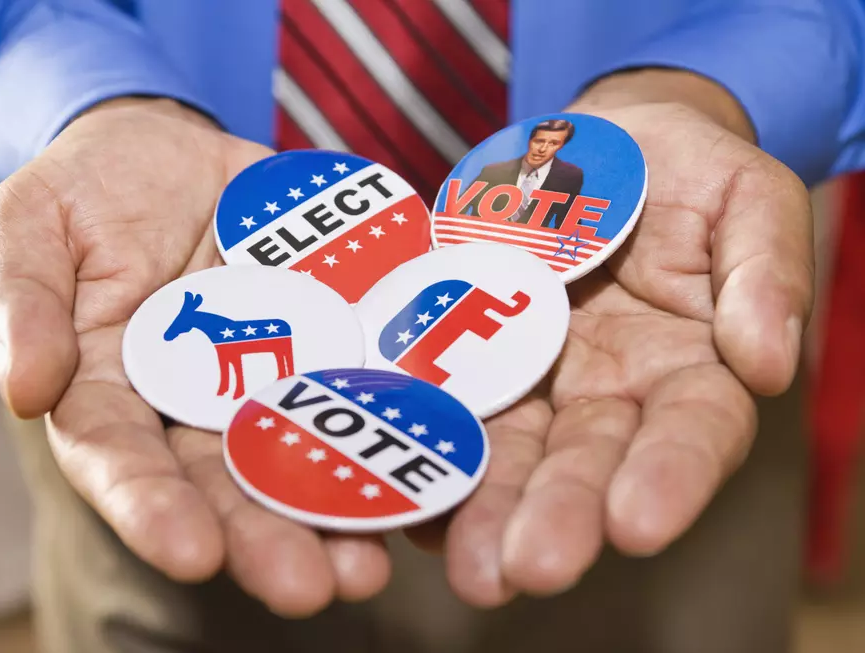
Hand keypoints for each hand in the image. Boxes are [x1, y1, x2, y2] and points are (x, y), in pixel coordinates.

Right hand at [0, 98, 390, 615]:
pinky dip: (389, 431)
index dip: (152, 509)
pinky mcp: (323, 341)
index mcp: (112, 395)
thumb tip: (25, 388)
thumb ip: (19, 303)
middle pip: (226, 483)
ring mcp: (266, 379)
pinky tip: (424, 474)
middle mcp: (192, 408)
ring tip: (369, 564)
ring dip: (335, 516)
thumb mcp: (30, 227)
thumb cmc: (85, 194)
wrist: (168, 150)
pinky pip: (356, 386)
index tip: (192, 551)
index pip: (123, 461)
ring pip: (299, 456)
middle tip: (307, 587)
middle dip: (263, 538)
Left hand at [419, 73, 813, 605]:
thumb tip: (769, 362)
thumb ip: (765, 269)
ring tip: (469, 567)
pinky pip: (446, 410)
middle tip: (529, 567)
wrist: (585, 146)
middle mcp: (609, 392)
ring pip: (511, 452)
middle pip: (588, 460)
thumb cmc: (678, 168)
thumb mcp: (742, 194)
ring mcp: (534, 382)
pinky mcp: (470, 361)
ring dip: (487, 510)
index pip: (692, 430)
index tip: (635, 524)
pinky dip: (427, 456)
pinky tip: (405, 504)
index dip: (669, 477)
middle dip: (560, 514)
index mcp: (689, 363)